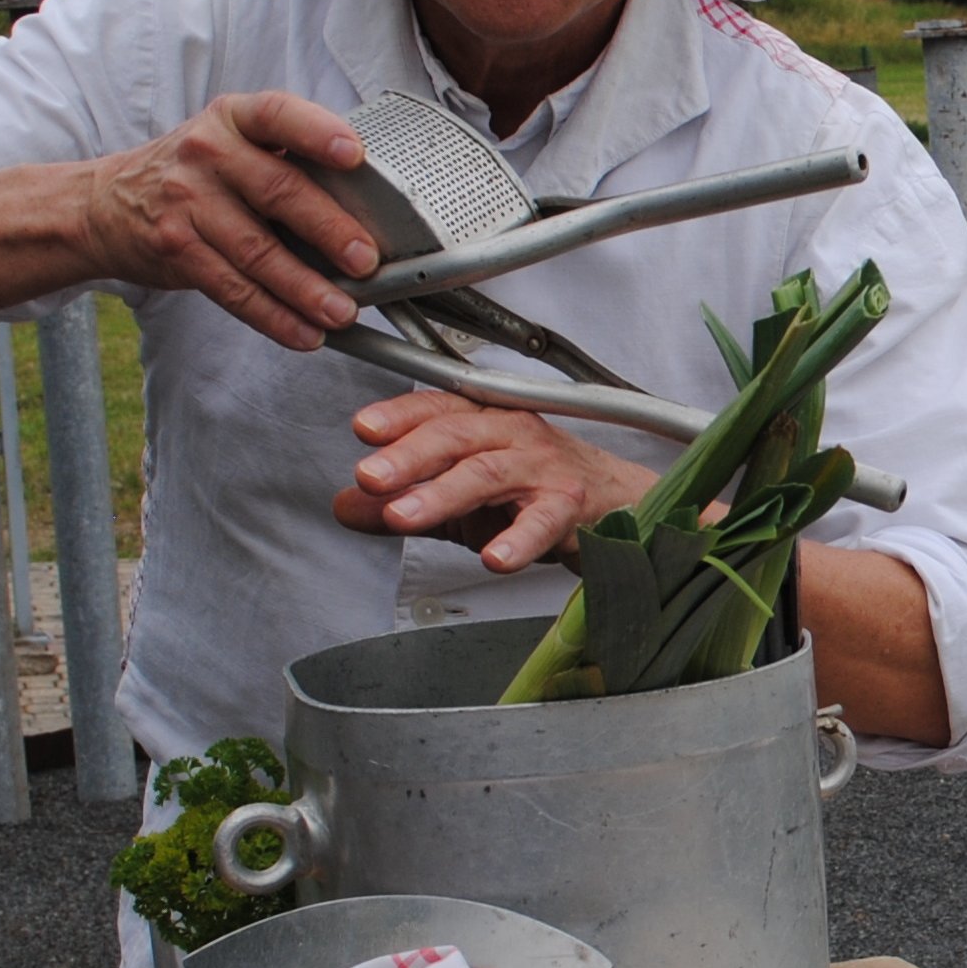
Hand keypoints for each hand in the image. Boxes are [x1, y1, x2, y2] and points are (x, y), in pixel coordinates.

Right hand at [75, 91, 378, 348]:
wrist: (108, 203)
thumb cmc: (196, 173)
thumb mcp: (232, 142)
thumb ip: (287, 159)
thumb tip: (369, 208)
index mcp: (235, 118)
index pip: (279, 114)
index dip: (318, 132)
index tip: (355, 155)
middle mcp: (208, 152)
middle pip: (278, 191)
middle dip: (329, 230)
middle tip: (366, 261)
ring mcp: (188, 201)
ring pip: (257, 251)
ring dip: (305, 288)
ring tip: (341, 311)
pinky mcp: (177, 249)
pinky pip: (232, 288)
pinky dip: (273, 316)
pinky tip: (304, 332)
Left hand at [333, 390, 657, 571]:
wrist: (622, 508)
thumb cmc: (541, 493)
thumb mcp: (463, 499)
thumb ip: (406, 500)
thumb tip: (344, 506)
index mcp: (487, 423)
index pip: (438, 409)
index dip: (400, 416)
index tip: (363, 430)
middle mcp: (515, 436)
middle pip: (458, 435)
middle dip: (409, 455)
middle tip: (371, 477)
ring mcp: (545, 470)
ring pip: (489, 473)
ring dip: (444, 493)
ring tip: (404, 516)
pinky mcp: (572, 509)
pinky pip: (543, 522)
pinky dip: (518, 540)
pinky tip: (494, 559)